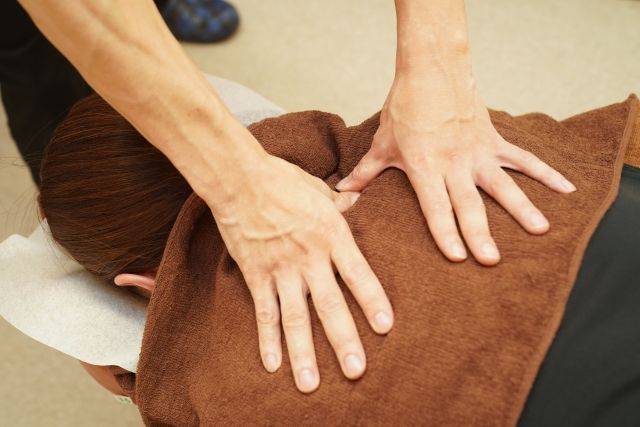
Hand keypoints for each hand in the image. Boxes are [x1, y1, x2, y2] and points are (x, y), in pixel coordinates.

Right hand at [213, 153, 393, 392]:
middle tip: (356, 371)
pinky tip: (273, 365)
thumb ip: (340, 203)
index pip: (358, 273)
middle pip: (330, 305)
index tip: (385, 327)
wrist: (238, 179)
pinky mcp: (256, 274)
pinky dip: (267, 339)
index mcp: (332, 235)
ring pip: (295, 318)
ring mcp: (281, 269)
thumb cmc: (282, 179)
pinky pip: (264, 312)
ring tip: (311, 384)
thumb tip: (359, 200)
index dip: (372, 300)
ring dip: (303, 353)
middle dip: (343, 340)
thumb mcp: (319, 188)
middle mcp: (309, 258)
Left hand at [336, 73, 575, 264]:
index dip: (445, 233)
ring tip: (540, 230)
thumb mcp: (382, 143)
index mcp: (424, 167)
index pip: (435, 207)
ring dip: (522, 208)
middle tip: (492, 259)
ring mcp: (478, 152)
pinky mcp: (494, 140)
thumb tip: (341, 193)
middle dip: (480, 232)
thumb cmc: (404, 108)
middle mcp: (454, 164)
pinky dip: (547, 173)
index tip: (457, 257)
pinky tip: (567, 190)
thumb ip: (365, 172)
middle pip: (469, 203)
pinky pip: (524, 159)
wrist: (431, 70)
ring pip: (503, 184)